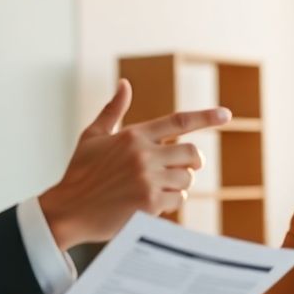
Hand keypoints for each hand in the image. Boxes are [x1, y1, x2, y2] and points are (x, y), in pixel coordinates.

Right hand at [39, 80, 229, 247]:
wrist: (67, 210)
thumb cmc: (79, 173)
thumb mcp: (93, 137)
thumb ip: (113, 110)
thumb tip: (125, 83)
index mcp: (133, 135)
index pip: (179, 121)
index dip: (206, 117)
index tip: (226, 115)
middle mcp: (144, 154)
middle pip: (191, 153)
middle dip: (192, 162)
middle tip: (185, 168)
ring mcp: (148, 179)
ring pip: (187, 179)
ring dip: (179, 185)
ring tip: (159, 189)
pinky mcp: (149, 203)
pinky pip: (178, 200)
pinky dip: (170, 203)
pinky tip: (152, 204)